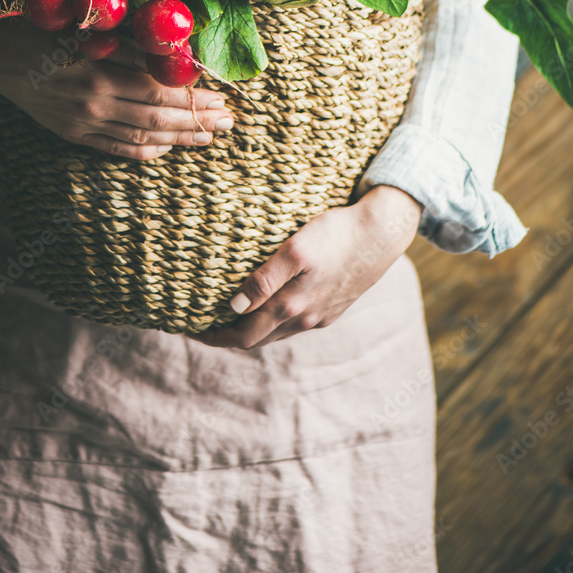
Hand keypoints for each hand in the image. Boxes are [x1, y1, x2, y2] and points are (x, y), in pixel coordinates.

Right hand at [0, 18, 233, 158]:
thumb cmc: (40, 29)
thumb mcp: (84, 27)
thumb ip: (126, 41)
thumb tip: (172, 50)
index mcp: (100, 69)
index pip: (161, 87)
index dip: (195, 94)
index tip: (223, 94)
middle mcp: (96, 100)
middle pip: (159, 115)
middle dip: (199, 118)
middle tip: (230, 119)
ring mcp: (85, 121)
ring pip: (144, 135)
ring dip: (182, 137)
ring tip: (211, 136)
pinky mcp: (74, 134)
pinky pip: (118, 149)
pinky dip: (147, 151)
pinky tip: (169, 148)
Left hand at [195, 185, 422, 348]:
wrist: (383, 233)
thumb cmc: (336, 233)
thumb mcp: (296, 249)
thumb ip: (265, 279)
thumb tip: (235, 306)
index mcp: (291, 307)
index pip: (242, 335)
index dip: (214, 336)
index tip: (190, 328)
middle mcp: (304, 319)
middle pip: (257, 339)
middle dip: (227, 335)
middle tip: (201, 323)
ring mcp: (321, 316)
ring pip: (277, 332)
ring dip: (251, 329)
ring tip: (230, 315)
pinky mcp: (334, 307)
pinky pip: (296, 323)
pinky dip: (274, 320)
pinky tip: (270, 304)